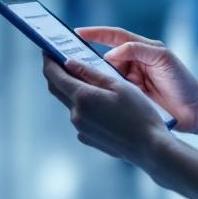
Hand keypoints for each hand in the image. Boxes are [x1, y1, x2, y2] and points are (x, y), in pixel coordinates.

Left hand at [43, 55, 171, 167]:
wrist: (150, 148)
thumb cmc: (140, 113)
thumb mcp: (118, 85)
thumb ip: (91, 72)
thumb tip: (68, 62)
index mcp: (82, 98)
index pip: (55, 75)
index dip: (49, 61)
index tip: (47, 51)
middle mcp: (76, 114)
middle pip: (57, 89)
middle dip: (55, 73)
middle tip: (59, 60)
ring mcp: (81, 128)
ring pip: (69, 103)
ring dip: (72, 89)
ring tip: (84, 79)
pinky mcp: (87, 138)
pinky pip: (79, 117)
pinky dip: (82, 105)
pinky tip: (97, 102)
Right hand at [77, 27, 197, 133]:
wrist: (195, 112)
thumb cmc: (183, 82)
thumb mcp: (163, 59)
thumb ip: (138, 50)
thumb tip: (110, 53)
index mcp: (141, 49)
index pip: (114, 36)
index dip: (95, 33)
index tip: (77, 33)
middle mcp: (133, 62)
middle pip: (104, 55)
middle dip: (88, 56)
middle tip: (68, 57)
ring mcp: (129, 80)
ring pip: (104, 74)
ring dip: (93, 75)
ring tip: (76, 76)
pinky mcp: (128, 97)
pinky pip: (110, 90)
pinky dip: (100, 90)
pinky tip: (90, 92)